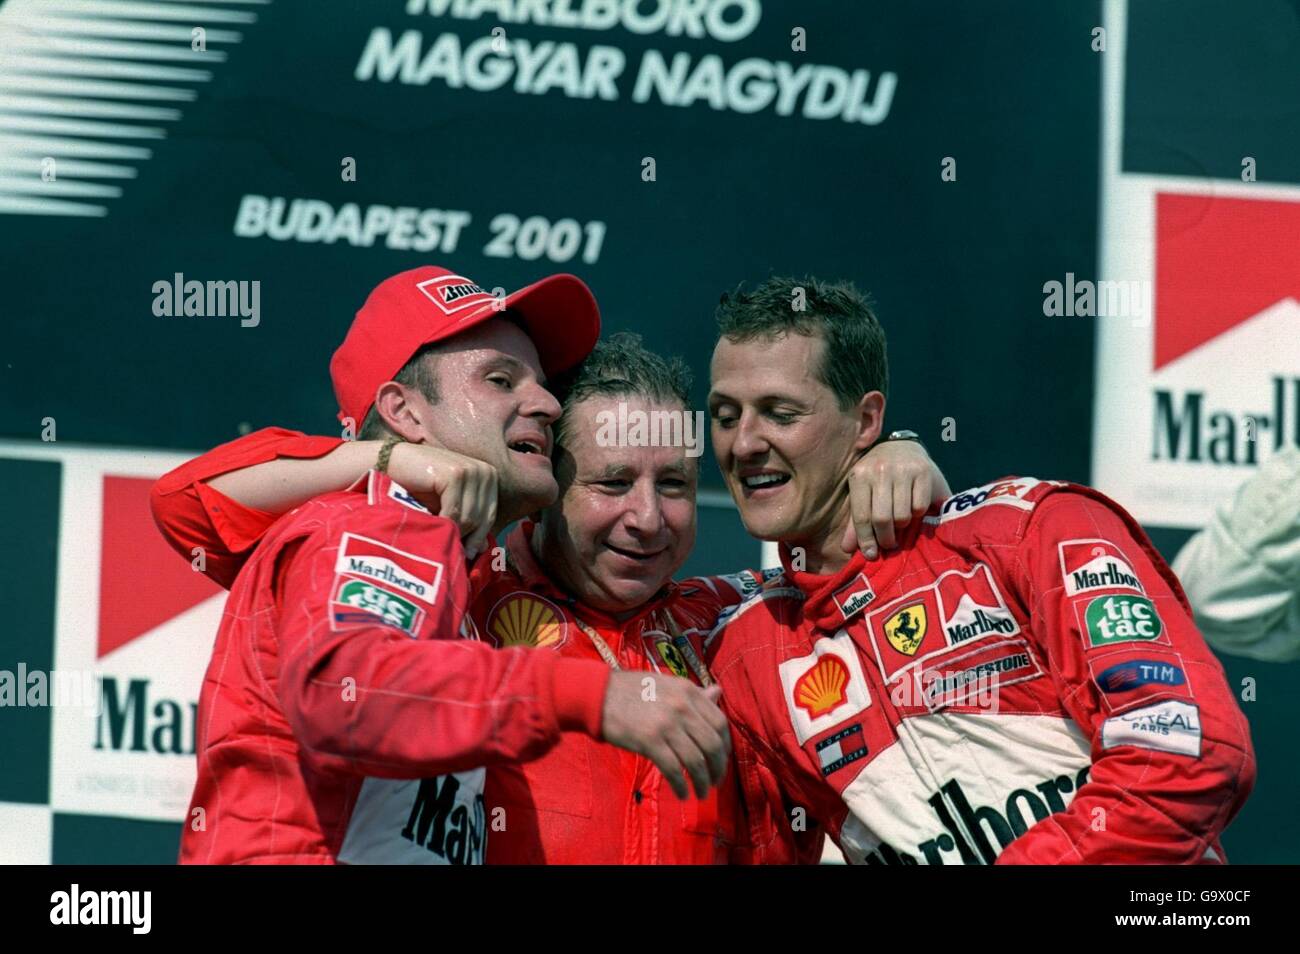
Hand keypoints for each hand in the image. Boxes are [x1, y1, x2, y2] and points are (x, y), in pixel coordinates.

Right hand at [386, 443, 498, 557]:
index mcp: (489, 476)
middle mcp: (485, 471)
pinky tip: (432, 526)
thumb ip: (468, 521)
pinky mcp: (454, 474)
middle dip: (465, 537)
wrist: (393, 464)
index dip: (478, 538)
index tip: (467, 555)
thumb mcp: (449, 505)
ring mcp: (471, 470)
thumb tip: (485, 548)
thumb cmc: (421, 487)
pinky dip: (443, 523)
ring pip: (469, 517)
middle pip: (481, 518)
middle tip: (449, 550)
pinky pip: (454, 511)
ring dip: (452, 531)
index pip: (490, 515)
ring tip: (437, 537)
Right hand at [599, 671, 730, 799]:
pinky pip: (673, 769)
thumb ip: (693, 694)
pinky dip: (680, 786)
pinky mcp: (649, 741)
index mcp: (688, 691)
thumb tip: (718, 692)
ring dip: (702, 782)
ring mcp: (666, 725)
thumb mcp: (667, 685)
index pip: (720, 723)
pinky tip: (681, 794)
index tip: (722, 759)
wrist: (597, 694)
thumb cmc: (631, 689)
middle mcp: (682, 707)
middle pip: (712, 745)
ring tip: (701, 793)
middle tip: (715, 781)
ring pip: (695, 761)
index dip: (725, 746)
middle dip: (718, 768)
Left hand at [841, 440, 948, 558]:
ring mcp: (902, 469)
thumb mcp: (863, 493)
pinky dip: (917, 514)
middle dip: (886, 538)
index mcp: (859, 475)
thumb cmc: (879, 476)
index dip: (865, 539)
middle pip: (882, 518)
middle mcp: (879, 469)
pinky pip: (919, 507)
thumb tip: (847, 549)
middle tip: (890, 544)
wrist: (904, 447)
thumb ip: (855, 521)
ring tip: (900, 523)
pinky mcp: (923, 471)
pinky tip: (913, 508)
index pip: (860, 516)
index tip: (871, 555)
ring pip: (902, 515)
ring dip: (902, 526)